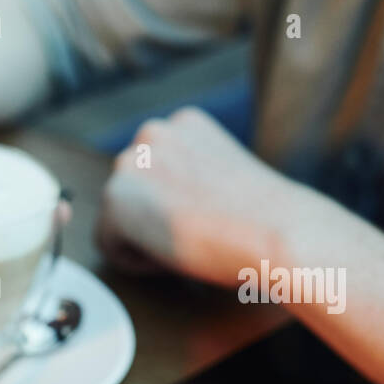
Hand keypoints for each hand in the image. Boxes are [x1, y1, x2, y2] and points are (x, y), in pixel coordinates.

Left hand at [96, 107, 314, 283]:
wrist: (275, 231)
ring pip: (117, 218)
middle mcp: (153, 133)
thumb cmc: (266, 218)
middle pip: (131, 192)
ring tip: (186, 244)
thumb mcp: (223, 176)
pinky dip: (135, 260)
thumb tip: (164, 206)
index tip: (201, 221)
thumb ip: (189, 177)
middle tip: (193, 237)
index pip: (154, 172)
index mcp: (184, 123)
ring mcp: (130, 163)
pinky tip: (173, 256)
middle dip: (152, 218)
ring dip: (143, 238)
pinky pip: (108, 245)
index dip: (173, 206)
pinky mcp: (116, 199)